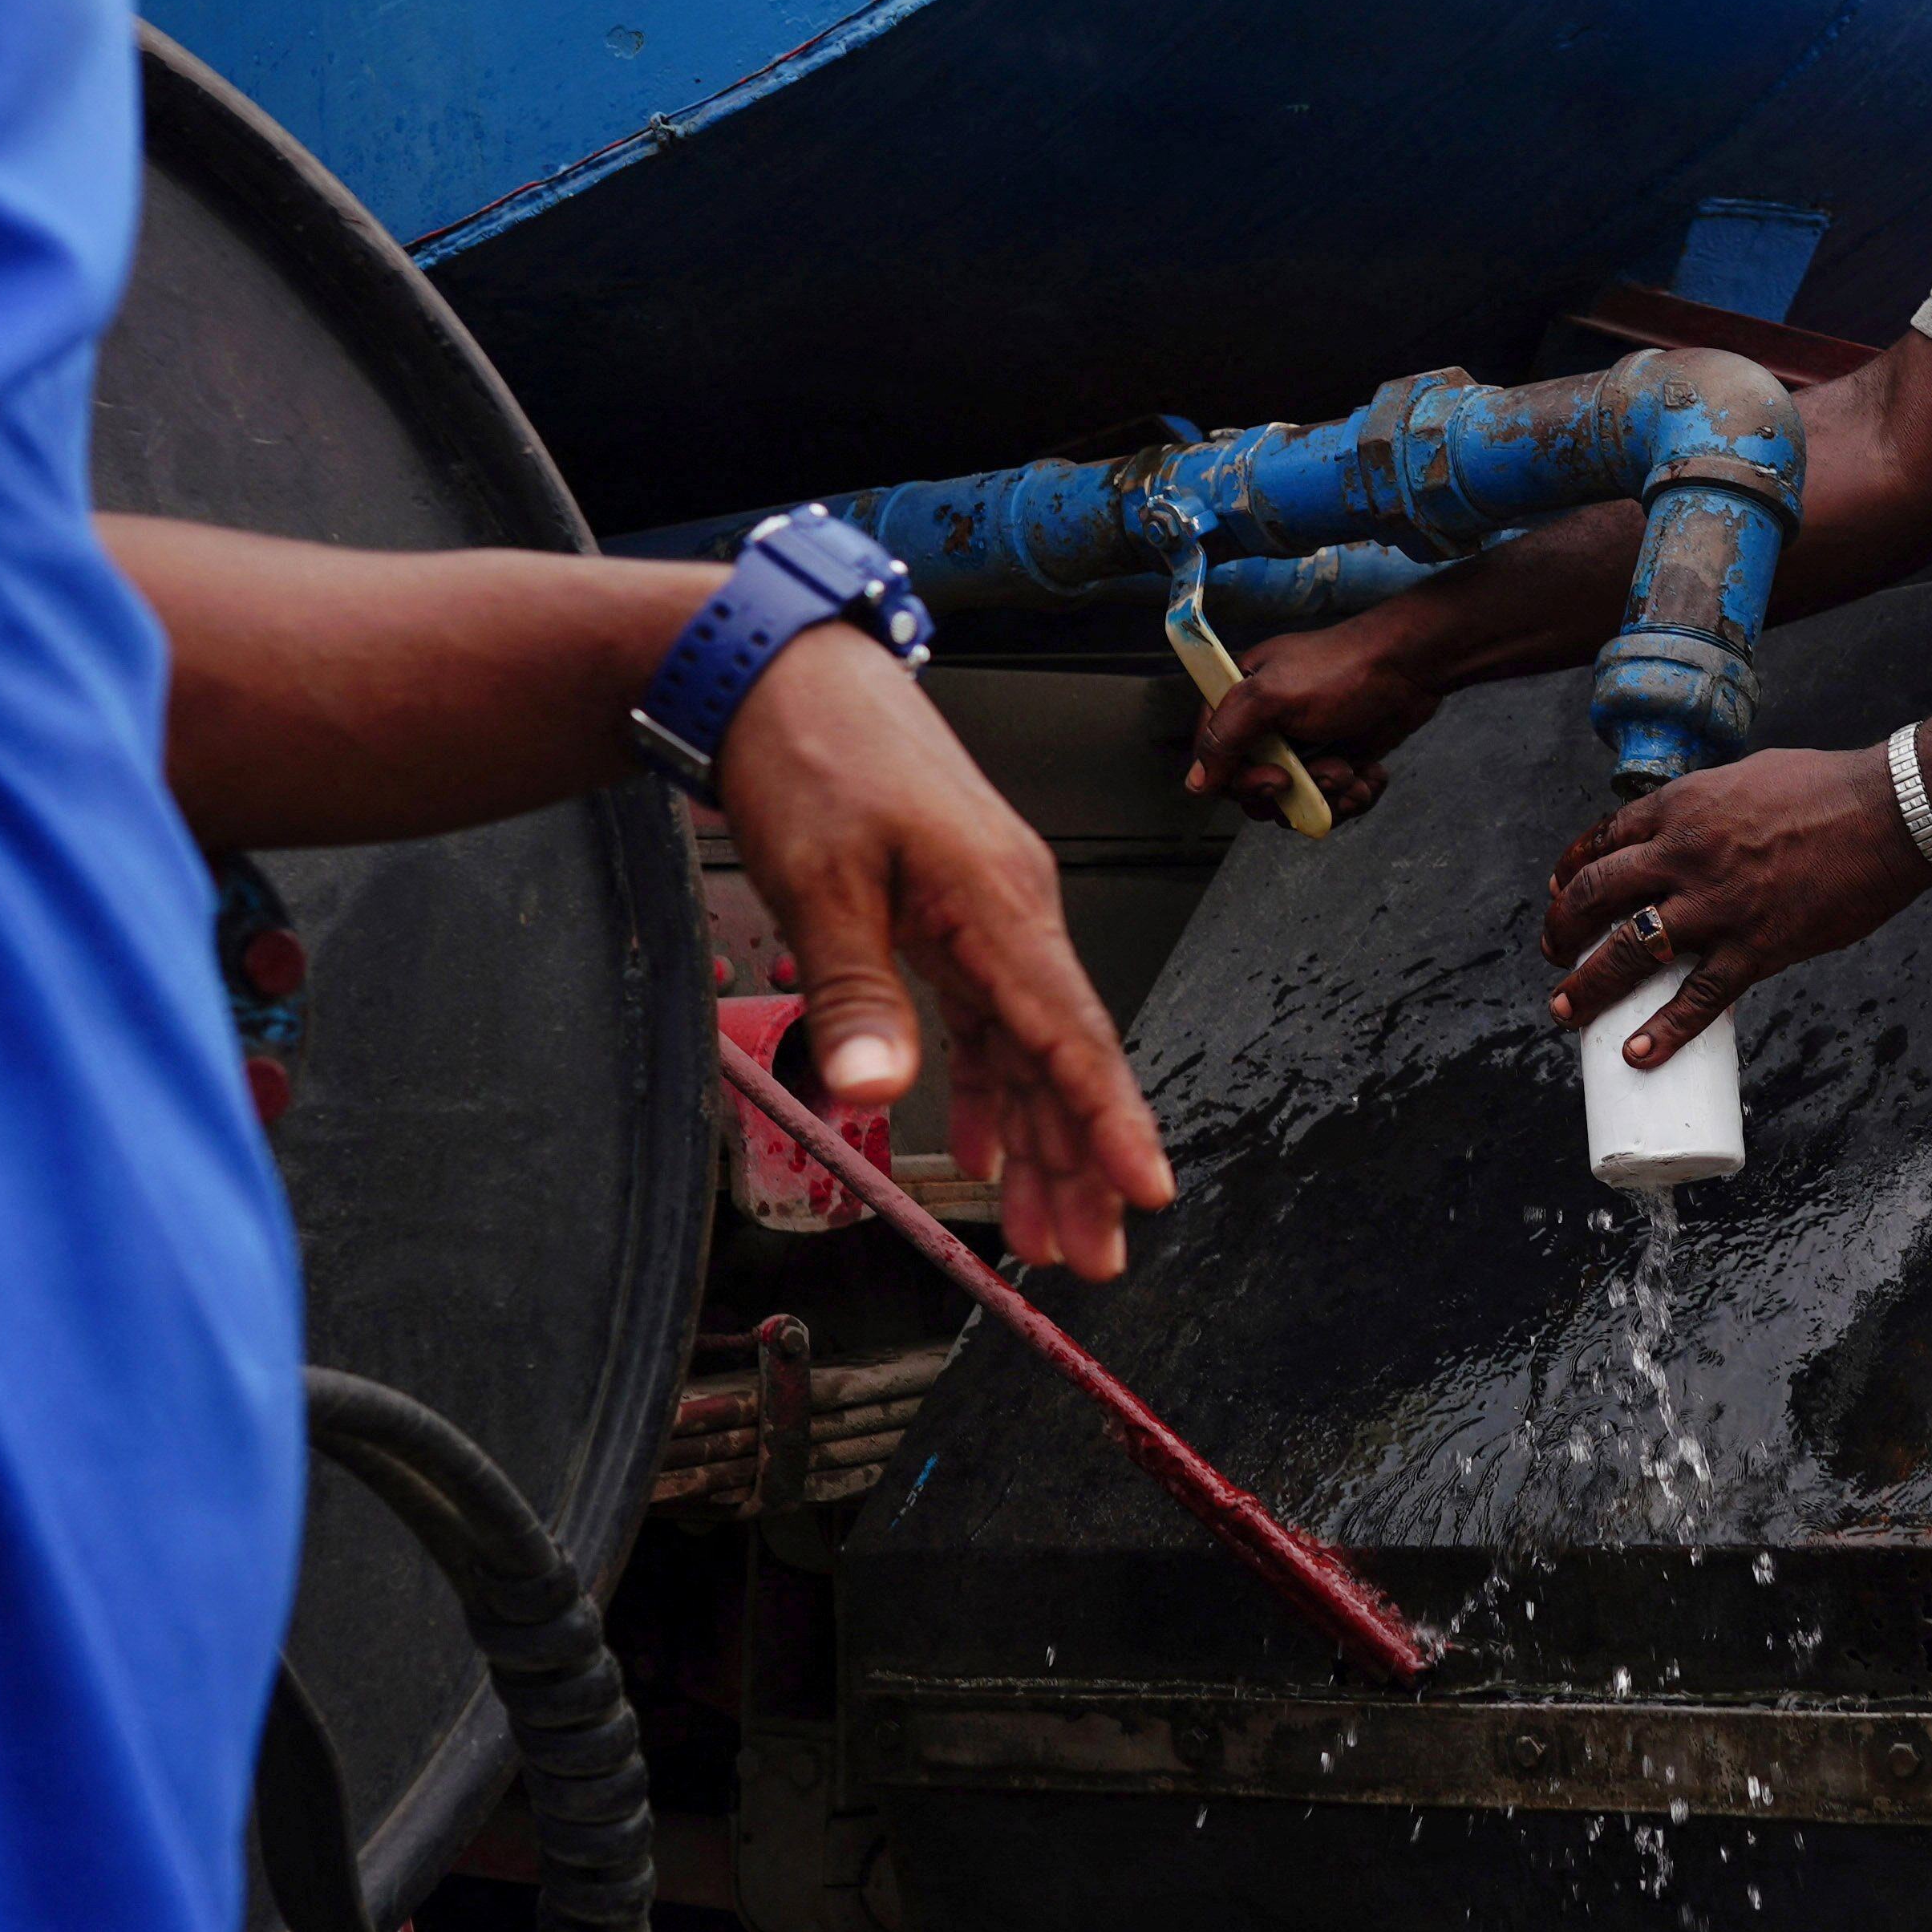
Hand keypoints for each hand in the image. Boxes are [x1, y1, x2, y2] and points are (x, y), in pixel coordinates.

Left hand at [715, 625, 1175, 1277]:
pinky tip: (990, 1150)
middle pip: (1066, 1055)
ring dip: (1044, 1141)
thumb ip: (856, 995)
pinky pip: (994, 1018)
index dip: (1110, 1121)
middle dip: (1085, 1163)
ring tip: (1050, 1236)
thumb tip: (880, 1095)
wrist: (787, 670)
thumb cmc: (812, 755)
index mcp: (999, 902)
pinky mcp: (957, 912)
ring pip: (1034, 1047)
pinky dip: (997, 1088)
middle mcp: (1013, 909)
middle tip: (1096, 1260)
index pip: (1071, 1033)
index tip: (1144, 1193)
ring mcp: (990, 911)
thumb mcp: (821, 882)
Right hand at [1182, 606, 1436, 826]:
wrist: (1409, 667)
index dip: (1243, 782)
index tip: (1278, 777)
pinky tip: (1370, 775)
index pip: (1216, 763)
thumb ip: (1225, 736)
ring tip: (1354, 772)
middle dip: (1296, 792)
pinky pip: (1331, 801)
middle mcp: (1266, 728)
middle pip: (1256, 791)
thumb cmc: (1342, 670)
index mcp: (1240, 703)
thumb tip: (1196, 783)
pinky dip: (1354, 796)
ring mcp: (1301, 748)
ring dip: (1330, 797)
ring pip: (1296, 802)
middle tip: (1330, 770)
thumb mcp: (1271, 697)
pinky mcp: (1335, 761)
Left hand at [1534, 745, 1931, 1067]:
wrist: (1889, 813)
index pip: (1605, 839)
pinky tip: (1638, 1053)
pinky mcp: (1757, 947)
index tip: (1558, 891)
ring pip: (1630, 951)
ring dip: (1589, 985)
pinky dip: (1665, 1031)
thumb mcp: (1747, 779)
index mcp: (1682, 806)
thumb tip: (1692, 834)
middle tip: (1552, 953)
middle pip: (1597, 895)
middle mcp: (1685, 854)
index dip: (1571, 870)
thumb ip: (1710, 808)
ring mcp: (1718, 905)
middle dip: (1562, 929)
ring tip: (1565, 1010)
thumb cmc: (1827, 788)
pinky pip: (1700, 998)